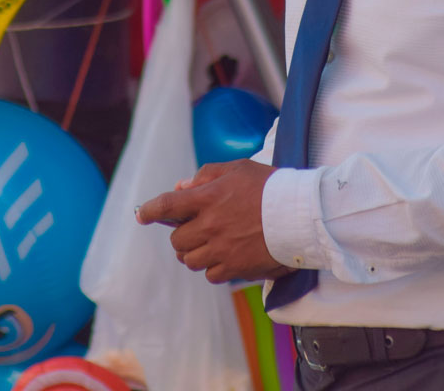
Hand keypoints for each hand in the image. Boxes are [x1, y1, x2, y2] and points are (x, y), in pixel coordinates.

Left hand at [137, 160, 295, 283]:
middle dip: (181, 235)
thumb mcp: (238, 169)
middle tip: (194, 230)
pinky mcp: (235, 268)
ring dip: (194, 253)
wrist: (301, 214)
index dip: (149, 211)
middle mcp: (210, 226)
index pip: (166, 205)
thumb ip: (206, 176)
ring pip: (190, 260)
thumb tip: (182, 187)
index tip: (141, 216)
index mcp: (207, 198)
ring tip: (209, 245)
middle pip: (176, 240)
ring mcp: (221, 249)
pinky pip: (210, 275)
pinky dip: (212, 268)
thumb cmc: (271, 186)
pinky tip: (223, 257)